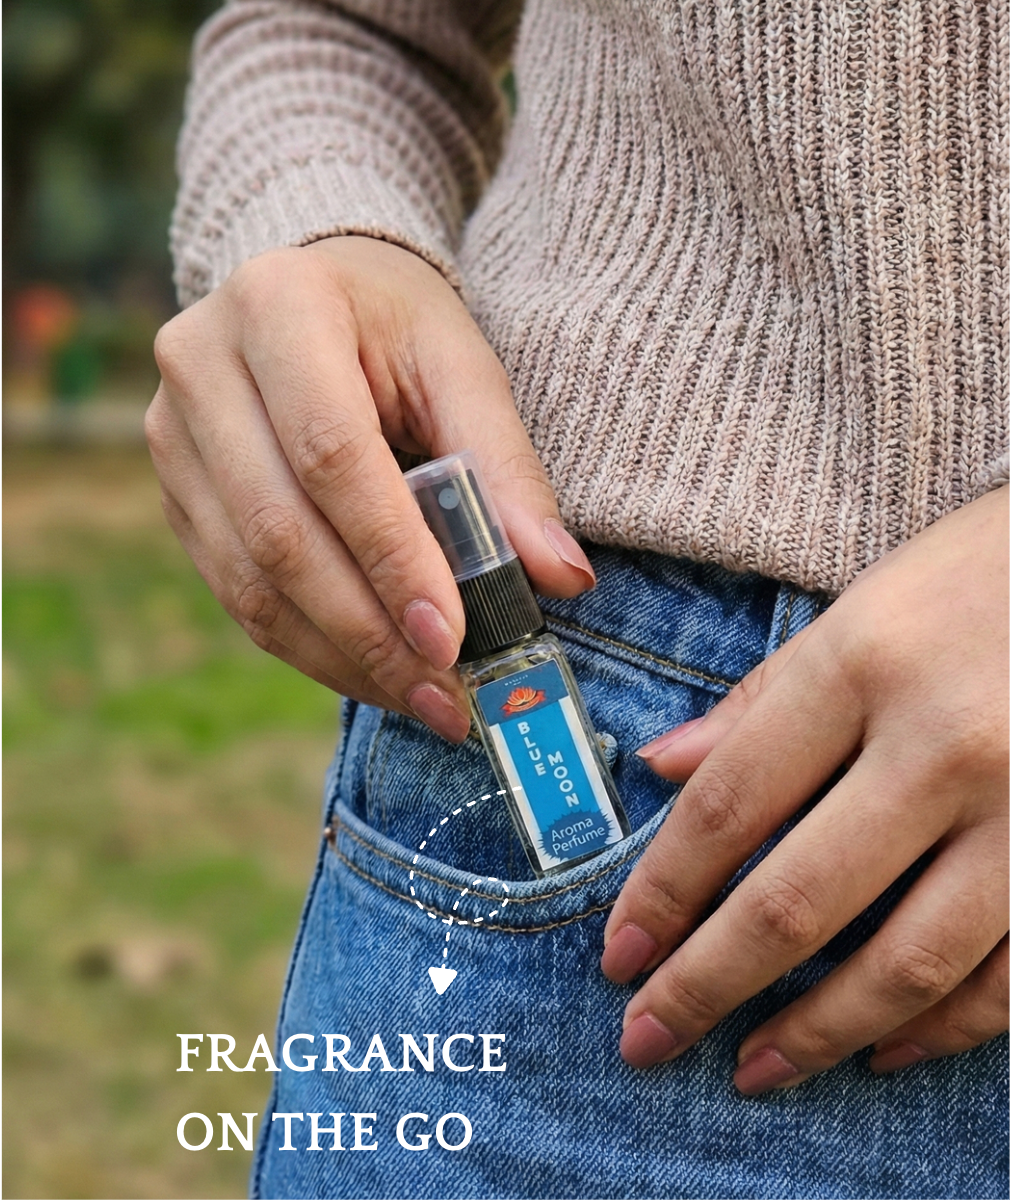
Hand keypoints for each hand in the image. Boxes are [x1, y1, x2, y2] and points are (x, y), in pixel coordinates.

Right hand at [147, 237, 594, 739]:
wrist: (316, 293)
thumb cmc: (398, 325)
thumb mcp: (462, 367)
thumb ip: (507, 468)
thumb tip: (561, 578)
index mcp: (278, 306)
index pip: (331, 453)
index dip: (390, 555)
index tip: (450, 637)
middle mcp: (201, 366)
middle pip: (279, 529)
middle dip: (369, 630)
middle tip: (445, 694)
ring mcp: (171, 434)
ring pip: (249, 578)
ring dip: (340, 655)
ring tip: (422, 699)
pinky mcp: (177, 490)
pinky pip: (235, 591)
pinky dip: (308, 645)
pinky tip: (373, 672)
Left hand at [602, 488, 1008, 1091]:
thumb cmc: (978, 576)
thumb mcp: (860, 607)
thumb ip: (761, 699)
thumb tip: (661, 767)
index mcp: (864, 665)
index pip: (730, 803)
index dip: (663, 890)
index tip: (620, 953)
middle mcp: (944, 746)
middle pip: (798, 901)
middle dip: (708, 985)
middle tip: (648, 1039)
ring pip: (907, 963)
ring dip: (817, 1033)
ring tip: (751, 1069)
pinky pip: (1010, 978)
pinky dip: (943, 1027)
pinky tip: (883, 1049)